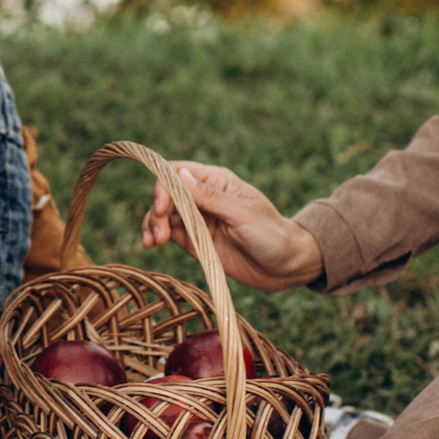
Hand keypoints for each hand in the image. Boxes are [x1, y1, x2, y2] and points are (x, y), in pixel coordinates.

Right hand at [140, 162, 324, 290]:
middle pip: (166, 194)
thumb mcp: (243, 214)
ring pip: (163, 215)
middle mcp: (203, 197)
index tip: (162, 207)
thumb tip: (180, 175)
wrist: (286, 266)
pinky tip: (152, 244)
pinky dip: (156, 236)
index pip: (177, 172)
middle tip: (159, 233)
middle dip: (156, 210)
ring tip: (153, 242)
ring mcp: (198, 220)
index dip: (163, 186)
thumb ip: (211, 198)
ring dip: (152, 224)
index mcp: (216, 182)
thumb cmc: (272, 234)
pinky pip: (170, 233)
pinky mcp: (196, 241)